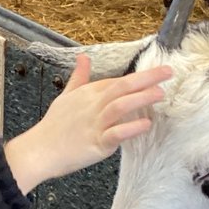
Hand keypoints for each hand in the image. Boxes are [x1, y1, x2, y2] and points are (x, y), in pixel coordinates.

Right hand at [3, 55, 170, 193]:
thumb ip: (79, 77)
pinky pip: (115, 134)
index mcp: (87, 93)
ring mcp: (95, 124)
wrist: (39, 150)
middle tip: (168, 72)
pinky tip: (146, 124)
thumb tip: (83, 58)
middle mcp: (93, 106)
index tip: (159, 72)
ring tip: (161, 94)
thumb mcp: (65, 96)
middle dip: (146, 78)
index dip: (139, 76)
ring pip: (120, 106)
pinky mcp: (96, 143)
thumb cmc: (53, 126)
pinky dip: (131, 128)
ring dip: (141, 98)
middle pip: (121, 87)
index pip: (116, 81)